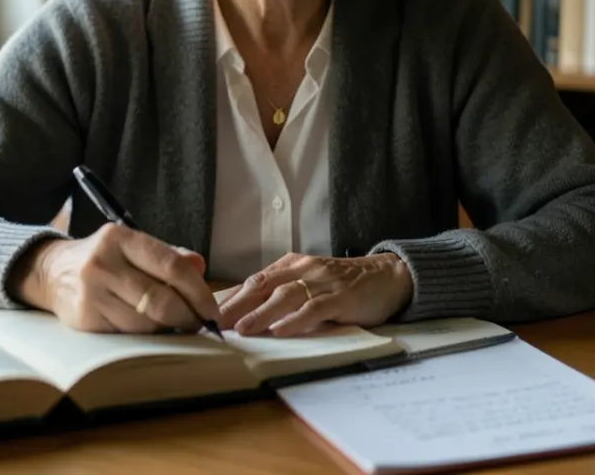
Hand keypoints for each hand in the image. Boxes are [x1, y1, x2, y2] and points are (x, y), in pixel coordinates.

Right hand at [8, 224, 218, 333]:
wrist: (53, 272)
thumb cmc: (105, 259)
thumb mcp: (133, 247)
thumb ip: (169, 256)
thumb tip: (200, 267)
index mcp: (120, 238)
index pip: (170, 265)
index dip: (197, 291)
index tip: (210, 309)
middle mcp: (103, 263)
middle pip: (160, 299)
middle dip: (187, 316)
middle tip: (199, 323)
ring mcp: (91, 293)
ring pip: (145, 322)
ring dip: (166, 327)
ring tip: (172, 323)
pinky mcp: (84, 319)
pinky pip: (127, 334)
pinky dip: (145, 336)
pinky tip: (148, 328)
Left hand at [217, 253, 413, 336]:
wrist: (388, 276)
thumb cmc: (343, 284)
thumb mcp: (309, 282)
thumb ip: (282, 293)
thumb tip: (244, 311)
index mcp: (292, 264)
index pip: (255, 280)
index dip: (231, 296)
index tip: (207, 311)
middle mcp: (304, 269)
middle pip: (263, 286)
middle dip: (237, 305)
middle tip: (214, 323)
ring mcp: (322, 282)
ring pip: (285, 296)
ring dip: (261, 313)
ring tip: (241, 329)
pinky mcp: (341, 297)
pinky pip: (314, 309)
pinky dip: (296, 320)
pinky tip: (280, 330)